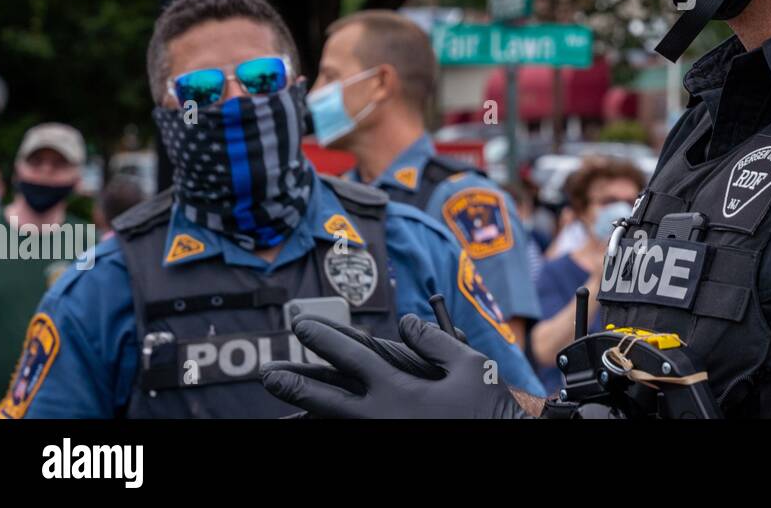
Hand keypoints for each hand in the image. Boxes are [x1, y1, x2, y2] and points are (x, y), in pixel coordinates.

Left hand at [261, 314, 531, 418]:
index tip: (301, 325)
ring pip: (330, 422)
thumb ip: (433, 341)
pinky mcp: (386, 448)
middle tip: (268, 371)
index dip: (323, 337)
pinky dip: (328, 428)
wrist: (502, 444)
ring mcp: (379, 436)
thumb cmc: (488, 407)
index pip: (350, 356)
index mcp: (397, 388)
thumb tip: (405, 322)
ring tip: (279, 397)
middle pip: (324, 397)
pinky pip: (348, 435)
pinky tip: (317, 423)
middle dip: (294, 381)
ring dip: (303, 409)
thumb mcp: (468, 364)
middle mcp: (380, 415)